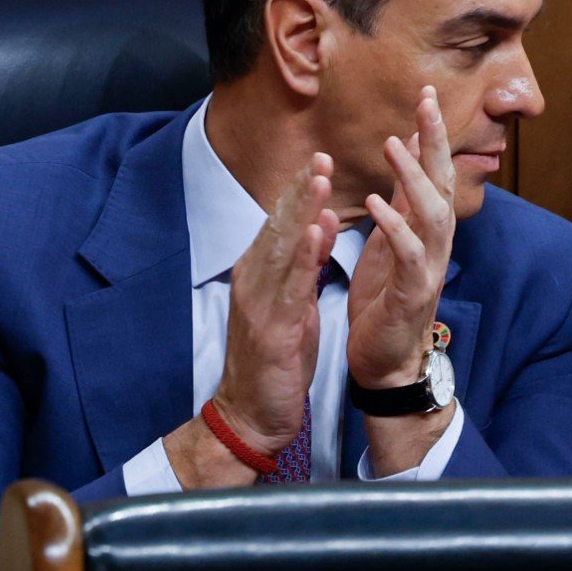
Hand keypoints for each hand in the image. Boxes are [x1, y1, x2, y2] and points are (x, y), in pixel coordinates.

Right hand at [208, 152, 339, 455]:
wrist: (251, 416)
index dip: (298, 191)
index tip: (319, 159)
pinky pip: (290, 287)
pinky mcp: (272, 330)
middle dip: (299, 190)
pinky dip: (303, 258)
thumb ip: (305, 265)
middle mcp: (254, 282)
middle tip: (320, 154)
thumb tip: (320, 224)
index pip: (280, 225)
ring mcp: (259, 304)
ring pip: (281, 249)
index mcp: (260, 275)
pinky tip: (316, 234)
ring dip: (301, 212)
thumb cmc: (276, 361)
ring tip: (319, 179)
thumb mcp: (295, 306)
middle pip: (278, 227)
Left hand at [348, 86, 456, 389]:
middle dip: (438, 142)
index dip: (433, 134)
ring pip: (433, 215)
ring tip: (395, 144)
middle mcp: (435, 244)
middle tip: (427, 101)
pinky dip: (395, 227)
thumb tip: (408, 157)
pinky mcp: (413, 294)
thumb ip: (402, 202)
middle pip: (444, 183)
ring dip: (416, 178)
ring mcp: (428, 268)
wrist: (385, 364)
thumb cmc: (386, 303)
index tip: (427, 95)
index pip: (435, 172)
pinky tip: (377, 203)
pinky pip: (409, 255)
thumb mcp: (391, 242)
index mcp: (426, 230)